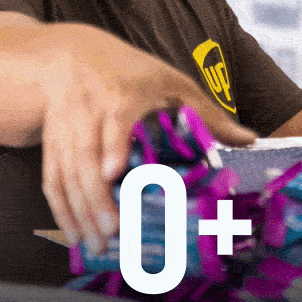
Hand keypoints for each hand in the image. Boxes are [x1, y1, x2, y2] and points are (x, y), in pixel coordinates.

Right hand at [38, 27, 255, 253]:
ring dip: (79, 210)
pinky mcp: (52, 143)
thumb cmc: (132, 71)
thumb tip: (249, 140)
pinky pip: (52, 178)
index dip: (112, 143)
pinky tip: (73, 234)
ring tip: (95, 245)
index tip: (114, 171)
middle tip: (112, 232)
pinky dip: (61, 208)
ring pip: (66, 173)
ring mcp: (66, 129)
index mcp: (122, 93)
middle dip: (96, 196)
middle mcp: (88, 111)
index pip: (115, 119)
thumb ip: (207, 113)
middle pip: (86, 156)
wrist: (72, 55)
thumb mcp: (173, 82)